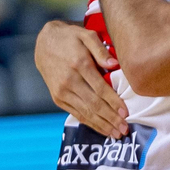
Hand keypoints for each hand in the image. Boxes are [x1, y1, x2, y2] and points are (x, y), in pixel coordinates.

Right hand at [34, 21, 127, 137]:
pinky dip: (89, 123)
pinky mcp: (57, 98)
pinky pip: (75, 113)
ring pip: (85, 112)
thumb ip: (101, 50)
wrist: (44, 43)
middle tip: (124, 129)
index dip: (114, 103)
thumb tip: (115, 65)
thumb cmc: (70, 38)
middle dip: (110, 119)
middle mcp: (69, 81)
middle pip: (94, 104)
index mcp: (79, 65)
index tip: (125, 113)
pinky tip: (101, 129)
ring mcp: (62, 91)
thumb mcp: (86, 35)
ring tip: (115, 134)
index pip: (100, 89)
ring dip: (101, 125)